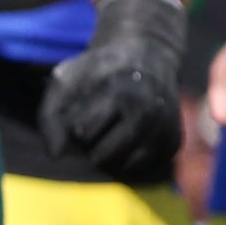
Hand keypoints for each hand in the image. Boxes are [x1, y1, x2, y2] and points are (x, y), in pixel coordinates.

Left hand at [40, 0, 185, 183]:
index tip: (80, 114)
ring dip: (109, 159)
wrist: (148, 54)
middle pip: (103, 156)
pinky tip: (126, 141)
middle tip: (93, 128)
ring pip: (124, 167)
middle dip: (90, 147)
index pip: (82, 133)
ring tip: (108, 134)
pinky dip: (129, 162)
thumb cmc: (98, 70)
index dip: (75, 128)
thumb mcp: (66, 80)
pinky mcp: (175, 142)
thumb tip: (55, 156)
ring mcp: (165, 128)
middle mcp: (147, 111)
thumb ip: (50, 116)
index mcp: (117, 92)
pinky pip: (143, 170)